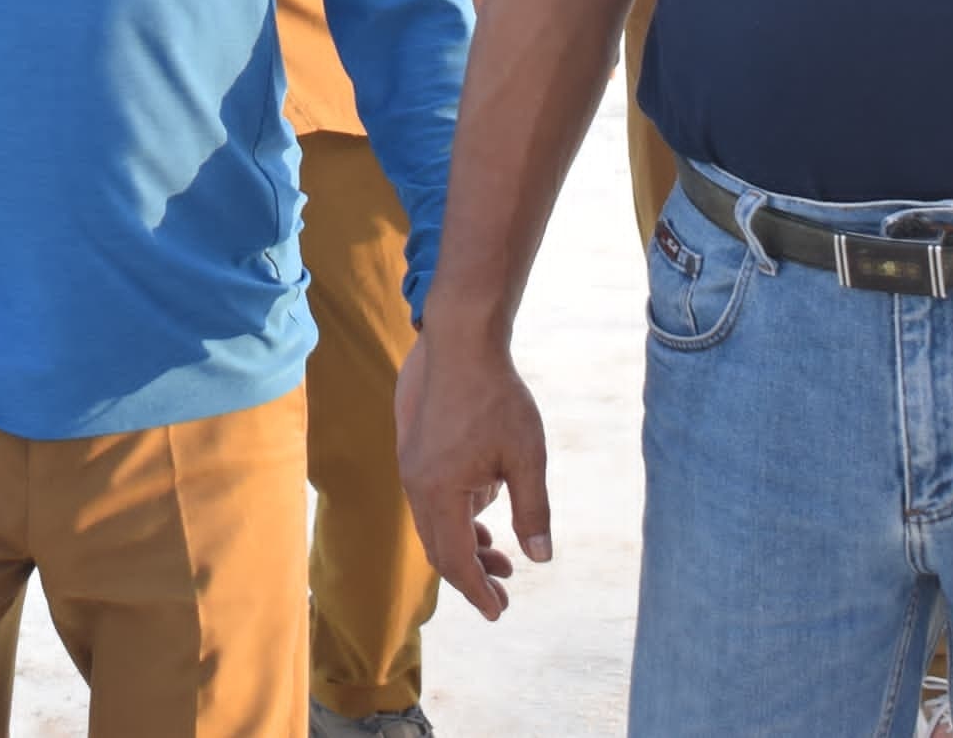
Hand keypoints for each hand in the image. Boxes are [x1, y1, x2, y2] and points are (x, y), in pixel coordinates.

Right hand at [396, 320, 552, 619]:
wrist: (460, 340)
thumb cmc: (497, 396)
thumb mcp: (527, 457)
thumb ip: (533, 510)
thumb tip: (540, 559)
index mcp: (439, 493)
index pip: (456, 560)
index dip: (478, 591)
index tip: (499, 612)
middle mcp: (417, 485)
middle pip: (440, 548)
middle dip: (472, 575)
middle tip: (503, 594)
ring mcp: (412, 467)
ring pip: (434, 524)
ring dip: (465, 545)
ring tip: (500, 557)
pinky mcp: (415, 450)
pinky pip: (432, 500)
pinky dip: (456, 519)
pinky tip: (482, 514)